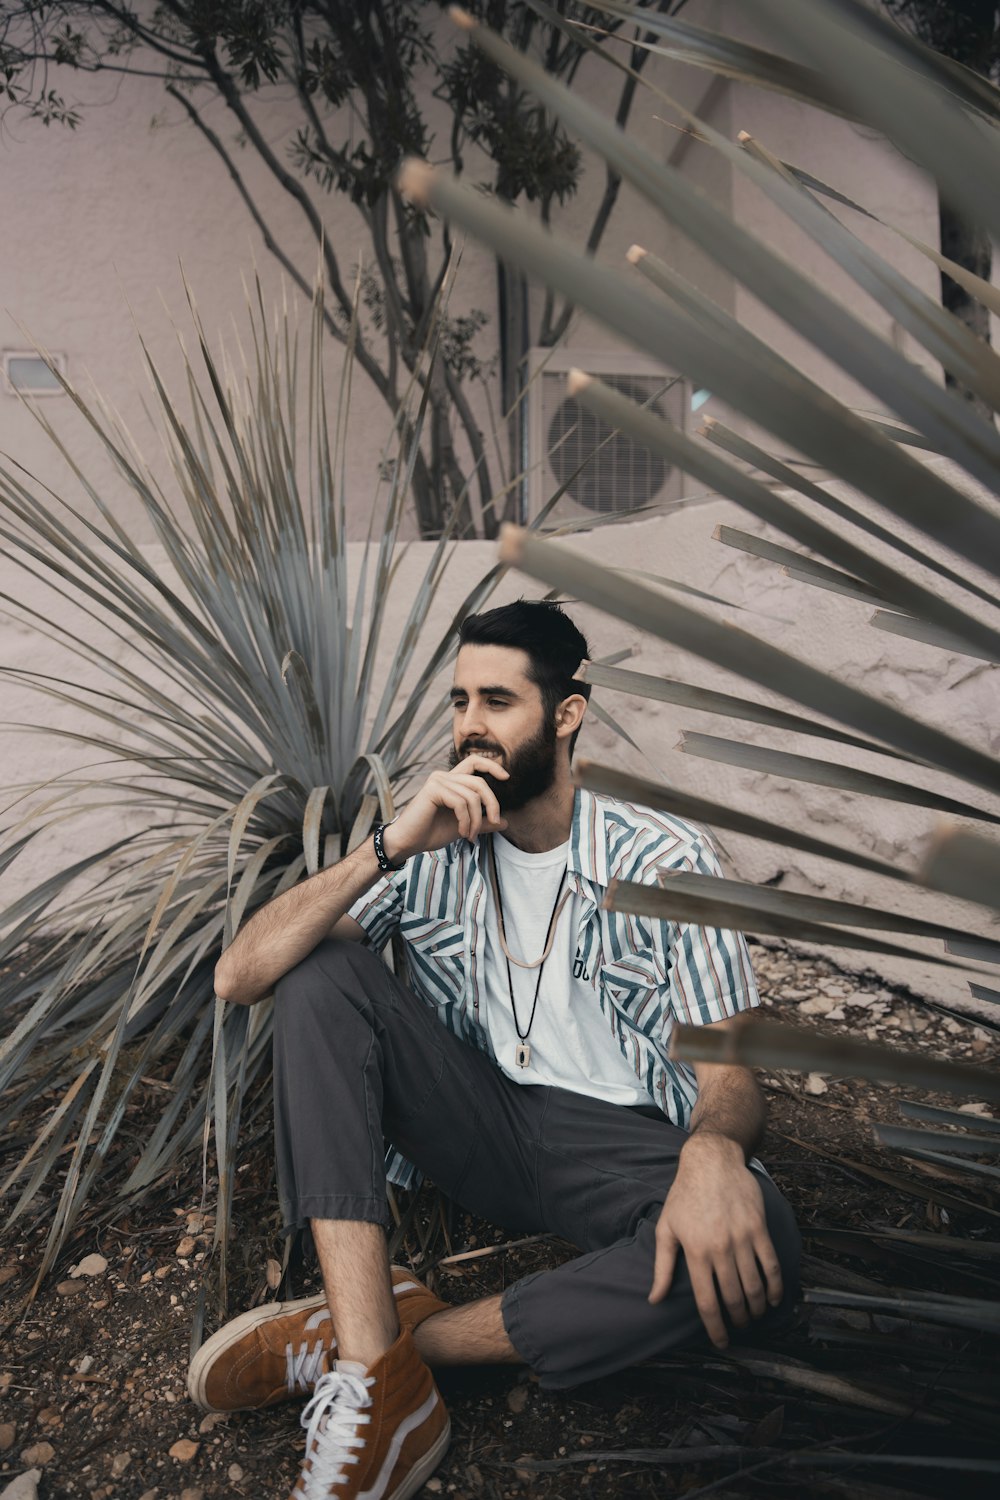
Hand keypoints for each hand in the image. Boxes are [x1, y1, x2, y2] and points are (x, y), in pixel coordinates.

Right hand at [384, 755, 508, 861]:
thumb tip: (506, 823)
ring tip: (470, 836)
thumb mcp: (464, 827)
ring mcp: (437, 781)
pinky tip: (462, 832)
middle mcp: (444, 776)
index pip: (474, 762)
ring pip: (472, 797)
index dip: (491, 765)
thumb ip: (482, 823)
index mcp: (450, 781)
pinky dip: (466, 821)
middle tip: (495, 822)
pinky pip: (461, 803)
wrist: (408, 843)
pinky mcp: (433, 790)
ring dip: (476, 820)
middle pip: (479, 783)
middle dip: (492, 803)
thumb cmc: (431, 833)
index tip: (506, 777)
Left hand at [649, 1133, 782, 1348]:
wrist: (711, 1161)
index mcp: (695, 1252)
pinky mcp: (759, 1228)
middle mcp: (719, 1248)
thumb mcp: (666, 1228)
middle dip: (738, 1320)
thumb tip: (654, 1299)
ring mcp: (741, 1238)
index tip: (721, 1342)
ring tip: (755, 1315)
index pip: (707, 1302)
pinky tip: (772, 1298)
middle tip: (739, 1327)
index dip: (716, 1328)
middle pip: (733, 1298)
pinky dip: (775, 1286)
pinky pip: (771, 1264)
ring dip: (757, 1308)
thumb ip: (661, 1266)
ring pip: (754, 1286)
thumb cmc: (684, 1195)